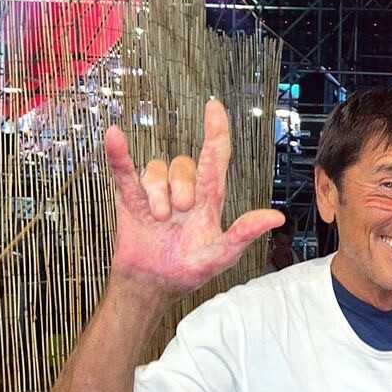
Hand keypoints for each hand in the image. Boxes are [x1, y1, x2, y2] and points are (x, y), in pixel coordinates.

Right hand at [106, 99, 283, 295]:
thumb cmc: (190, 268)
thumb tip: (277, 217)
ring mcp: (156, 191)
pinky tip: (114, 136)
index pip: (215, 157)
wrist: (153, 284)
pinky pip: (124, 170)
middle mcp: (184, 188)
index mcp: (209, 198)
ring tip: (158, 218)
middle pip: (184, 164)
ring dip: (157, 192)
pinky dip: (118, 154)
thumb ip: (245, 234)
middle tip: (179, 212)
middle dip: (181, 186)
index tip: (214, 107)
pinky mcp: (132, 198)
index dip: (216, 131)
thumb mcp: (221, 255)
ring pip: (157, 168)